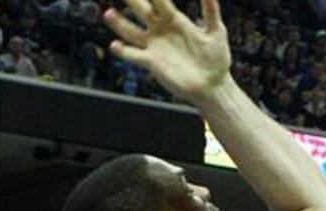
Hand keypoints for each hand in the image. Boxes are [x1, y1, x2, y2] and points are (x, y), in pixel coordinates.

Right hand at [103, 0, 230, 103]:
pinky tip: (115, 45)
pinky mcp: (151, 62)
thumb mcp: (216, 33)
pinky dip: (123, 51)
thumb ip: (211, 12)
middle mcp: (160, 30)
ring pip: (130, 30)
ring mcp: (154, 45)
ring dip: (118, 23)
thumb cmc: (217, 59)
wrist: (213, 85)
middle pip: (140, 9)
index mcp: (175, 20)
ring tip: (108, 13)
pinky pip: (133, 55)